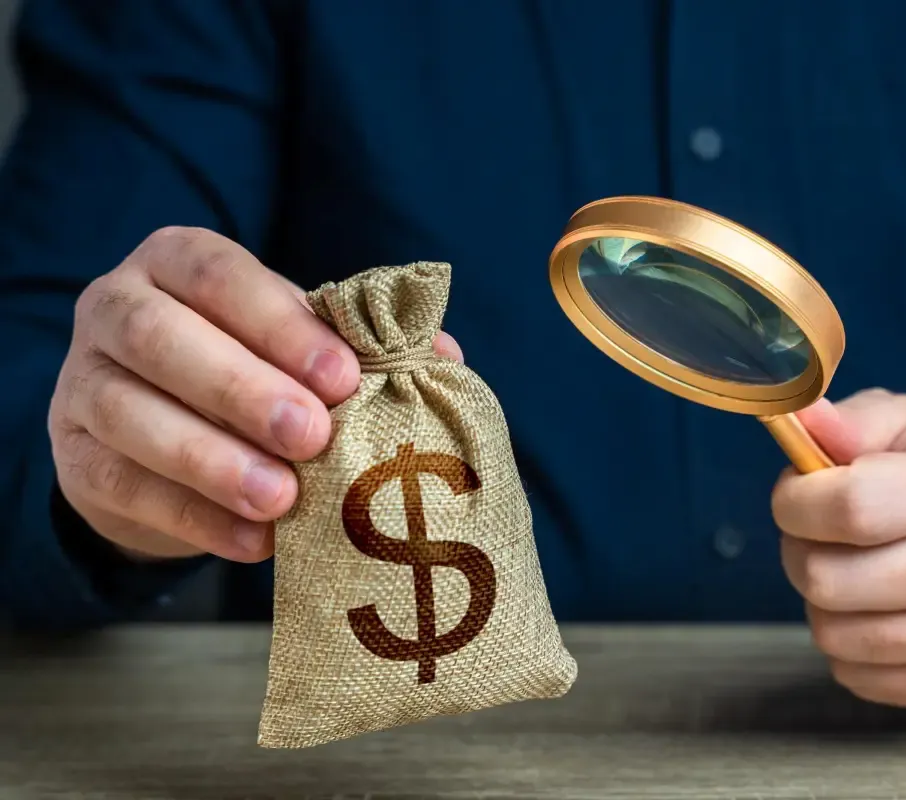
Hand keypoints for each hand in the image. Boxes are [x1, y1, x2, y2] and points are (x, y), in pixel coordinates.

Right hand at [49, 226, 461, 562]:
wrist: (166, 438)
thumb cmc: (249, 372)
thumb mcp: (296, 345)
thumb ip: (359, 344)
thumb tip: (444, 355)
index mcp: (175, 263)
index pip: (218, 275)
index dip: (280, 324)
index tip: (343, 376)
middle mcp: (114, 310)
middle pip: (160, 338)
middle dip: (241, 388)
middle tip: (313, 435)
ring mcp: (83, 385)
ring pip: (131, 415)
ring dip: (213, 459)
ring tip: (283, 498)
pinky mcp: (77, 460)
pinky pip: (124, 487)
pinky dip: (195, 518)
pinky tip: (255, 541)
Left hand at [771, 388, 905, 708]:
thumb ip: (846, 422)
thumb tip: (798, 420)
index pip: (850, 507)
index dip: (796, 502)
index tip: (797, 493)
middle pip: (828, 580)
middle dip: (801, 551)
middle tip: (822, 535)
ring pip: (832, 634)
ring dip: (823, 601)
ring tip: (854, 568)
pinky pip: (854, 675)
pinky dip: (848, 644)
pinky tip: (877, 608)